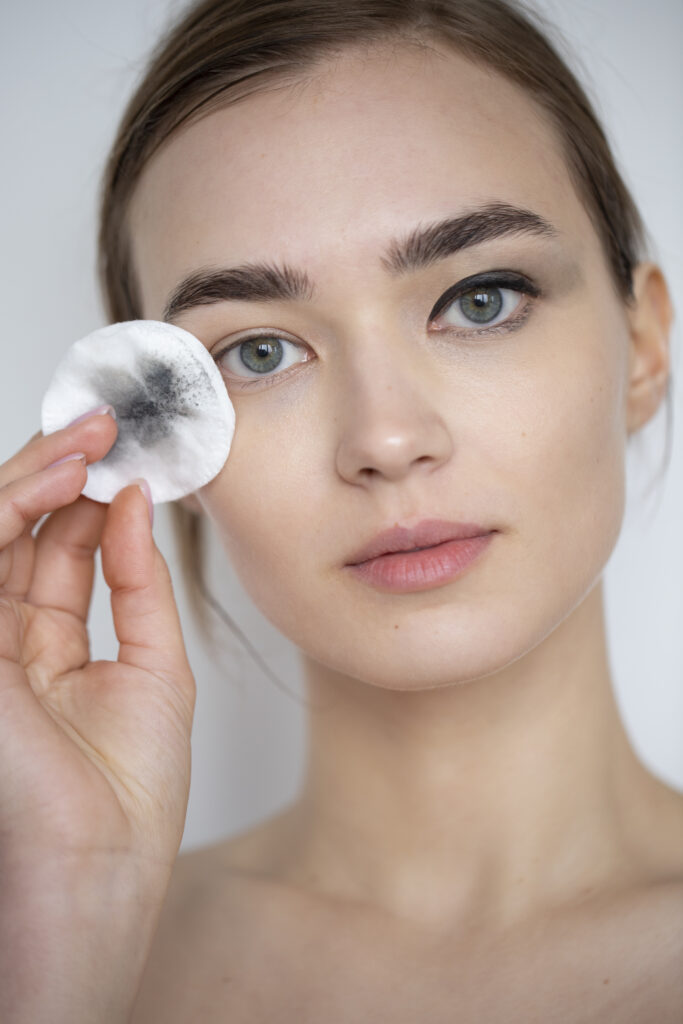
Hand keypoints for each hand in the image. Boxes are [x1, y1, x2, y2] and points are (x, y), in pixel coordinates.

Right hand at [0, 409, 195, 879]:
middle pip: (18, 531)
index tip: (131, 453)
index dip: (90, 495)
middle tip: (107, 425)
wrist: (101, 873)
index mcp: (48, 649)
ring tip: (91, 437)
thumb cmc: (129, 796)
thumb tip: (134, 502)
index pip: (56, 548)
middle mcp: (4, 639)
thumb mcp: (154, 668)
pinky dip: (15, 510)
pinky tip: (64, 479)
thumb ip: (138, 584)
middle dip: (60, 471)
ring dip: (37, 475)